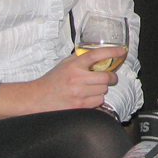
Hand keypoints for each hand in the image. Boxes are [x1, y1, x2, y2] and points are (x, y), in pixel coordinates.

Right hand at [0, 46, 125, 118]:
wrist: (36, 99)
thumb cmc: (51, 81)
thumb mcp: (64, 64)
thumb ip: (78, 58)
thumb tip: (95, 53)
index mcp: (73, 66)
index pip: (96, 55)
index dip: (111, 51)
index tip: (121, 51)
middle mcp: (77, 78)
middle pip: (106, 76)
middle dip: (110, 77)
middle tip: (109, 77)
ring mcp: (78, 93)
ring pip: (103, 90)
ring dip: (101, 90)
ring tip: (91, 89)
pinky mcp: (79, 106)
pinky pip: (98, 102)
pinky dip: (96, 100)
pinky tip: (88, 98)